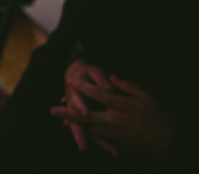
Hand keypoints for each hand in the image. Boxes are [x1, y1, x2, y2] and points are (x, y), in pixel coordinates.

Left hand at [51, 73, 175, 156]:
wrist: (168, 141)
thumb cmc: (159, 115)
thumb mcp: (146, 95)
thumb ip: (127, 85)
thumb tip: (111, 77)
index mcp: (121, 105)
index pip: (98, 94)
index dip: (83, 86)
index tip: (72, 80)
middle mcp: (114, 120)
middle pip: (86, 116)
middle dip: (68, 112)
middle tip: (53, 109)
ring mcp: (114, 133)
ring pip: (89, 129)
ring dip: (75, 125)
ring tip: (62, 120)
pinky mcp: (117, 142)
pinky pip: (99, 138)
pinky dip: (89, 134)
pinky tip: (80, 131)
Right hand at [59, 60, 113, 151]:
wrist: (75, 76)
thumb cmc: (86, 73)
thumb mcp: (91, 70)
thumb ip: (100, 79)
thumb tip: (109, 88)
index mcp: (74, 91)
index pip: (77, 100)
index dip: (81, 107)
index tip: (86, 113)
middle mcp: (75, 105)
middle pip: (77, 122)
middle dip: (81, 134)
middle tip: (83, 146)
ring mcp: (80, 115)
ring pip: (87, 130)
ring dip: (98, 142)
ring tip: (112, 151)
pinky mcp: (88, 121)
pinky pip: (95, 132)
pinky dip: (105, 141)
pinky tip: (116, 150)